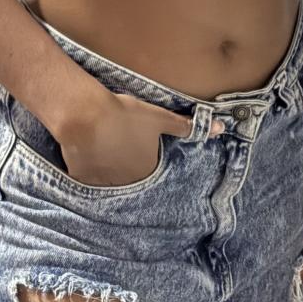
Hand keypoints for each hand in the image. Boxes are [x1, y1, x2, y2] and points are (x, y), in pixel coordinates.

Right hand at [58, 86, 223, 187]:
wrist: (86, 117)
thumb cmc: (126, 116)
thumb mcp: (160, 118)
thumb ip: (187, 127)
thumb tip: (221, 128)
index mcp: (147, 171)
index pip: (151, 170)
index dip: (145, 157)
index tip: (137, 147)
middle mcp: (128, 184)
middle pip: (130, 178)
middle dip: (127, 166)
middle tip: (119, 147)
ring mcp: (103, 185)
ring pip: (109, 181)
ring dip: (108, 171)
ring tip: (103, 150)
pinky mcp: (82, 181)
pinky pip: (88, 181)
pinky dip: (88, 171)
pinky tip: (86, 156)